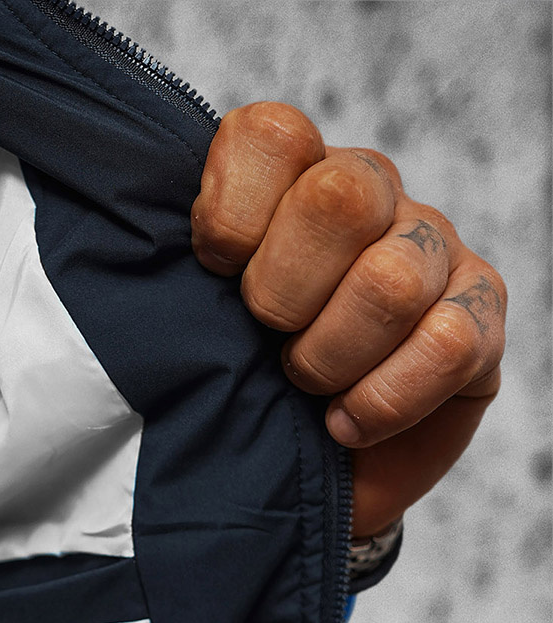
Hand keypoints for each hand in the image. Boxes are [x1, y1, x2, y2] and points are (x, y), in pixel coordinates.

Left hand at [190, 102, 506, 537]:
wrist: (302, 473)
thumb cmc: (240, 385)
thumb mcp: (190, 324)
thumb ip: (176, 276)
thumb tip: (153, 264)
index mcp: (292, 174)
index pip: (272, 137)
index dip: (232, 215)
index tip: (213, 274)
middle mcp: (371, 194)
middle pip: (341, 199)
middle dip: (283, 293)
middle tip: (266, 338)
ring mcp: (432, 251)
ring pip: (391, 281)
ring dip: (329, 356)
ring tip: (304, 389)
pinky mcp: (479, 317)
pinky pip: (444, 346)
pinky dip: (382, 400)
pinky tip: (345, 424)